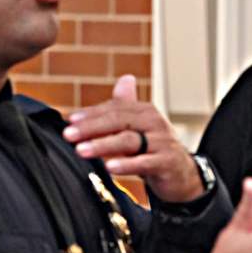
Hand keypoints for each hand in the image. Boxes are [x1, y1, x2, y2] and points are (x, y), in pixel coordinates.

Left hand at [62, 74, 202, 202]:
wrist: (183, 174)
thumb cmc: (155, 149)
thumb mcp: (141, 126)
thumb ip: (128, 106)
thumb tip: (125, 78)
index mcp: (145, 111)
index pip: (114, 109)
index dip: (91, 114)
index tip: (69, 121)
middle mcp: (154, 123)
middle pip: (119, 121)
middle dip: (91, 128)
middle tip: (68, 135)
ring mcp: (162, 142)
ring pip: (129, 140)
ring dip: (102, 145)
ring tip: (81, 150)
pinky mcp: (167, 162)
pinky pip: (144, 163)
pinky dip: (126, 164)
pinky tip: (110, 167)